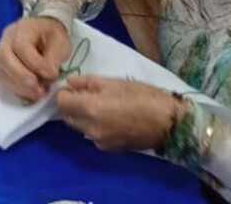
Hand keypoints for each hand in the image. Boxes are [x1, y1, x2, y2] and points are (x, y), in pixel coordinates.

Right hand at [0, 16, 71, 101]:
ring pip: (0, 71)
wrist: (46, 35)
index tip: (51, 75)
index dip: (35, 63)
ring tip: (38, 93)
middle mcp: (7, 38)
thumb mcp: (60, 42)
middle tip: (39, 89)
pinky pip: (3, 79)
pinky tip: (32, 93)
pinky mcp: (2, 67)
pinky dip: (17, 89)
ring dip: (19, 86)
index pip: (21, 45)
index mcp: (24, 27)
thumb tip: (48, 76)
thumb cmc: (52, 37)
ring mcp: (2, 52)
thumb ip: (54, 58)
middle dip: (21, 76)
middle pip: (3, 56)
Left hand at [56, 77, 180, 151]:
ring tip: (99, 102)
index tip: (73, 86)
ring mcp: (100, 142)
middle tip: (85, 92)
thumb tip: (70, 83)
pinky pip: (93, 134)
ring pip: (80, 127)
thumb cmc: (143, 96)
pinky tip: (109, 115)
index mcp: (91, 110)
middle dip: (71, 104)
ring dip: (82, 115)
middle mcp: (91, 129)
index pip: (61, 103)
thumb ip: (87, 83)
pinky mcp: (110, 149)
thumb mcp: (114, 82)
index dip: (64, 92)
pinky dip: (94, 124)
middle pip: (68, 117)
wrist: (169, 123)